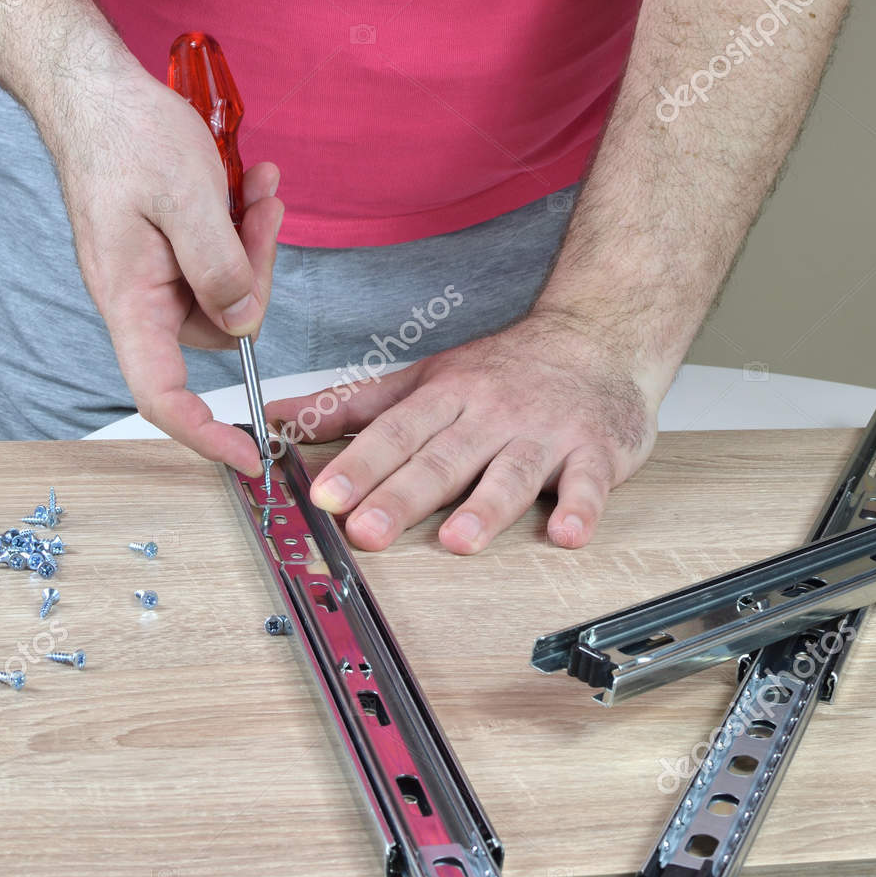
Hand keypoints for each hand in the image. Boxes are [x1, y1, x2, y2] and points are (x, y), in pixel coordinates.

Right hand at [41, 64, 282, 474]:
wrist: (97, 90)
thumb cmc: (125, 136)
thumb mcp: (185, 196)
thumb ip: (219, 266)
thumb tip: (244, 325)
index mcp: (130, 301)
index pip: (162, 395)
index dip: (204, 434)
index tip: (248, 457)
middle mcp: (140, 299)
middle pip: (217, 331)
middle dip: (255, 280)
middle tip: (263, 216)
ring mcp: (153, 276)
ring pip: (226, 292)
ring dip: (253, 244)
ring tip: (258, 188)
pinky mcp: (168, 252)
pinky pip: (218, 261)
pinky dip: (241, 228)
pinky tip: (250, 186)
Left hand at [265, 317, 660, 552]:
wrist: (598, 336)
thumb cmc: (504, 369)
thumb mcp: (423, 378)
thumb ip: (352, 405)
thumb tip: (277, 417)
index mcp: (446, 397)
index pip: (394, 434)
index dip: (359, 466)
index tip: (325, 495)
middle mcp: (490, 414)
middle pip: (442, 458)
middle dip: (402, 495)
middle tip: (367, 531)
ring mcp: (544, 434)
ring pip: (511, 472)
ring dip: (485, 507)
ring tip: (457, 540)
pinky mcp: (595, 452)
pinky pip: (589, 483)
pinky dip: (582, 508)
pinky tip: (567, 533)